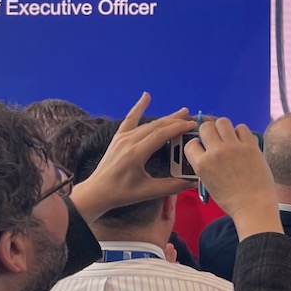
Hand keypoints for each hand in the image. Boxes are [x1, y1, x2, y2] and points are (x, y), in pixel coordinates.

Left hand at [69, 93, 192, 222]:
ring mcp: (122, 137)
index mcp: (136, 154)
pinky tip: (146, 96)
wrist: (97, 192)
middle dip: (176, 121)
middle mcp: (129, 141)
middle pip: (157, 126)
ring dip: (166, 117)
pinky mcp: (118, 137)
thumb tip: (192, 182)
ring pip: (148, 123)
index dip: (178, 128)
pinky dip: (139, 107)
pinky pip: (130, 119)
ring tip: (182, 112)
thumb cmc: (121, 193)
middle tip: (192, 119)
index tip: (192, 126)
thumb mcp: (148, 191)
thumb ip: (172, 186)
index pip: (161, 135)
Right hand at [183, 115, 281, 237]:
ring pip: (223, 122)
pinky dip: (240, 132)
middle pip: (206, 127)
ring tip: (228, 137)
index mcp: (202, 164)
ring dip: (223, 127)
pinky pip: (242, 128)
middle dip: (208, 131)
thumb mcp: (208, 184)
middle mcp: (216, 152)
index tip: (202, 146)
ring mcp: (234, 147)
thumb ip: (205, 165)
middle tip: (215, 138)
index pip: (191, 143)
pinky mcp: (250, 146)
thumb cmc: (231, 200)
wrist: (253, 206)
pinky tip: (241, 141)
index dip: (196, 144)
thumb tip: (206, 150)